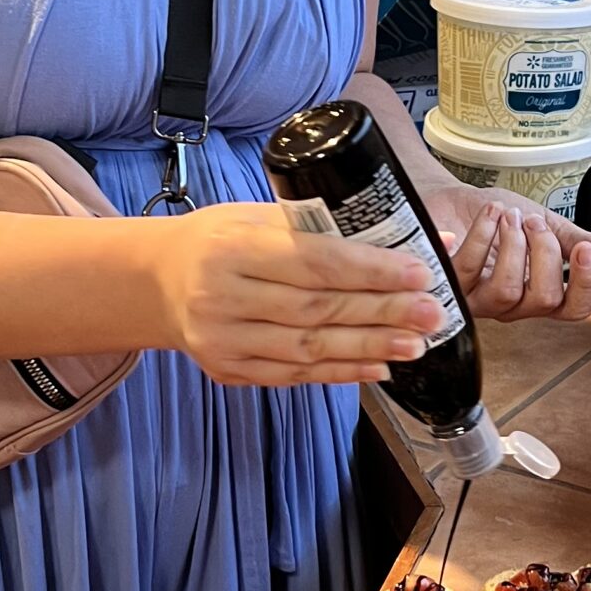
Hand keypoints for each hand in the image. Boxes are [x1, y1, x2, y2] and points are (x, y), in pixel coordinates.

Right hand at [151, 203, 445, 387]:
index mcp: (231, 245)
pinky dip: (340, 371)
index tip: (418, 273)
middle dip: (382, 313)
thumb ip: (331, 226)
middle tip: (431, 314)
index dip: (371, 270)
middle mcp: (221, 295)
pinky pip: (294, 375)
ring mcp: (222, 339)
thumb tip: (422, 234)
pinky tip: (377, 366)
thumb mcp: (260, 216)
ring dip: (369, 348)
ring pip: (309, 348)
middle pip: (317, 309)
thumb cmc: (221, 240)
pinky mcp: (228, 370)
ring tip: (415, 344)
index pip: (314, 261)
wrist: (159, 281)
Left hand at [424, 183, 590, 323]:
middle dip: (544, 251)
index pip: (575, 310)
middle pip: (544, 300)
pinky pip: (470, 269)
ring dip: (513, 244)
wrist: (453, 199)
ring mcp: (479, 299)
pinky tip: (489, 215)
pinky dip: (484, 234)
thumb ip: (583, 242)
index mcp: (540, 292)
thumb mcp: (548, 224)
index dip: (585, 284)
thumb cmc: (497, 218)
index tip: (585, 249)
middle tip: (533, 222)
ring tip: (508, 216)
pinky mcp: (449, 284)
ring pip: (508, 291)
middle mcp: (512, 304)